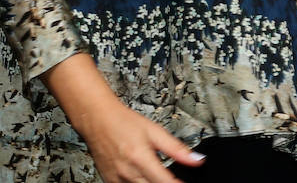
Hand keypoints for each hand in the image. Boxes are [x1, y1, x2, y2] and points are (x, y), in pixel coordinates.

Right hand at [76, 99, 203, 182]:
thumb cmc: (125, 123)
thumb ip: (177, 149)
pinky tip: (145, 178)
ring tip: (160, 176)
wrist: (98, 120)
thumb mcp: (155, 131)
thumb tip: (197, 160)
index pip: (164, 182)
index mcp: (140, 158)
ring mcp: (117, 180)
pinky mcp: (110, 182)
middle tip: (173, 179)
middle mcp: (127, 173)